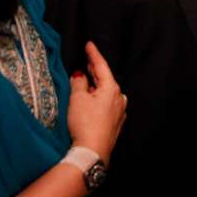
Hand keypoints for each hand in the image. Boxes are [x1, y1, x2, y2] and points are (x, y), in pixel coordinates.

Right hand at [67, 41, 126, 165]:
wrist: (92, 152)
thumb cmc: (85, 123)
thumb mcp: (77, 99)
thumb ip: (78, 82)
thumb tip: (79, 75)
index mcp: (111, 88)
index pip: (101, 66)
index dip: (93, 54)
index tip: (89, 44)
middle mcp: (119, 98)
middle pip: (105, 79)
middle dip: (94, 71)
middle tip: (86, 60)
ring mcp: (119, 112)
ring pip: (106, 93)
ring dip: (96, 86)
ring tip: (87, 80)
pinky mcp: (115, 124)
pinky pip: (106, 105)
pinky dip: (98, 99)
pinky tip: (91, 101)